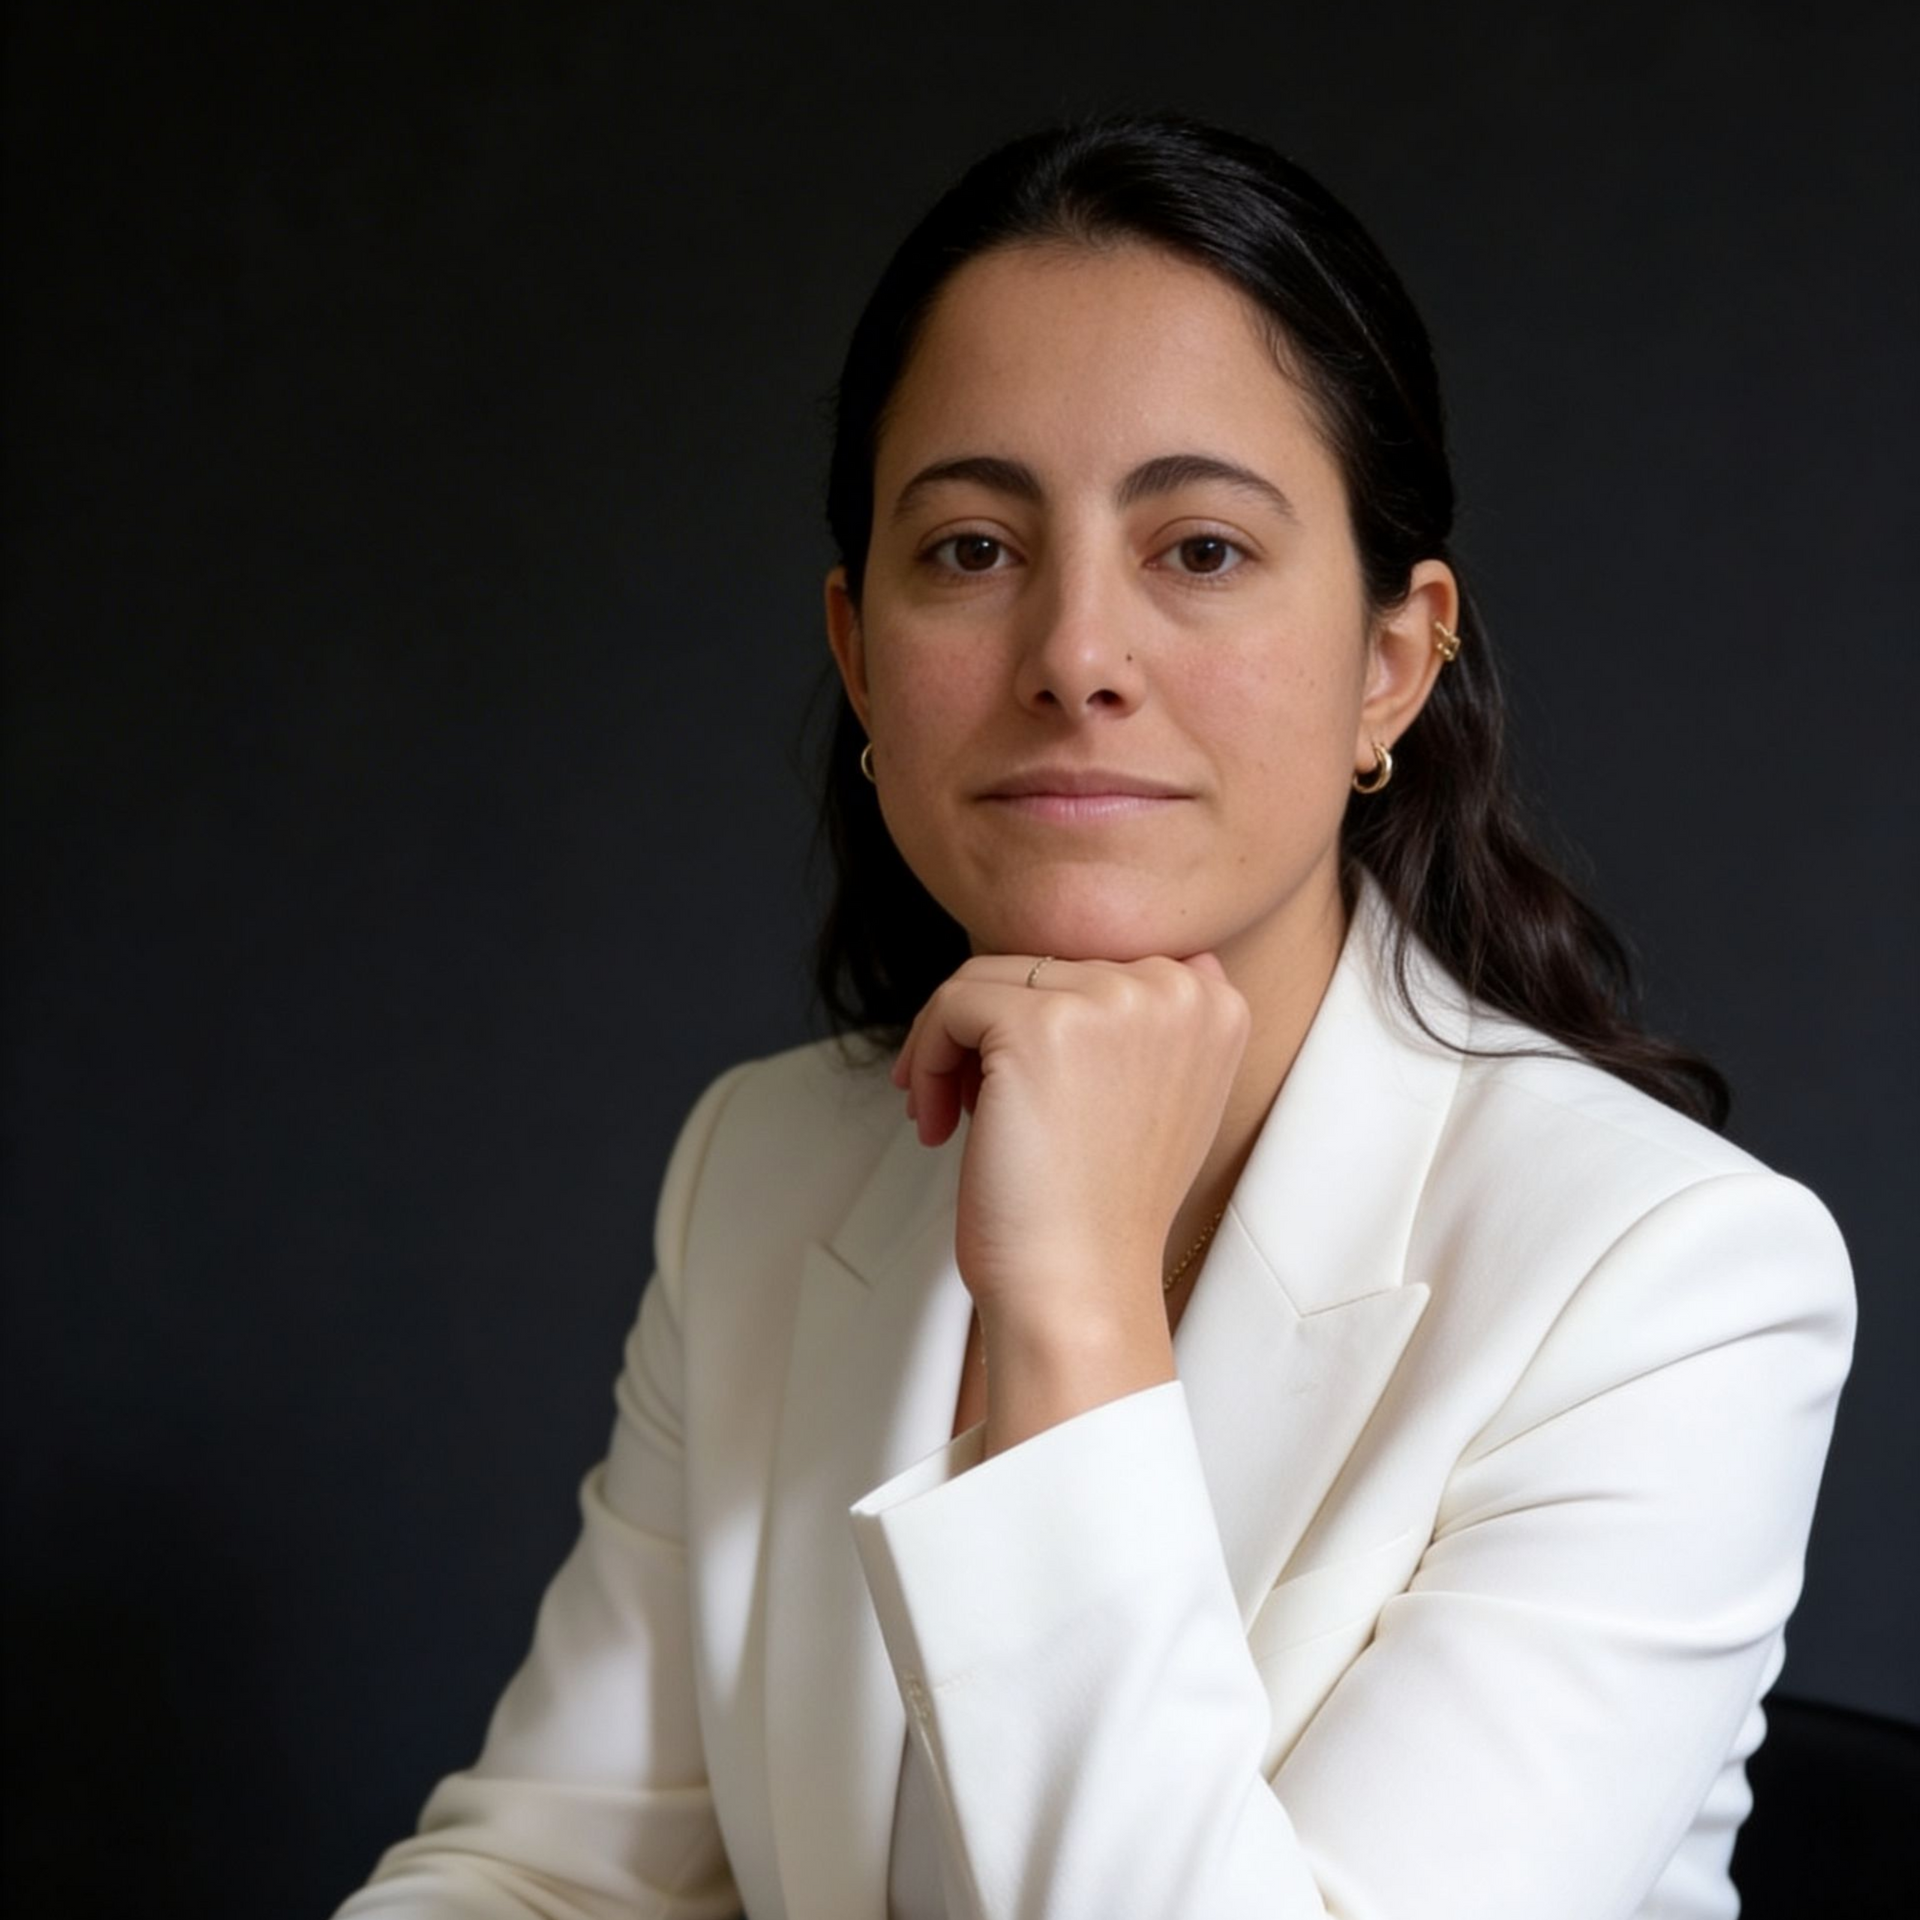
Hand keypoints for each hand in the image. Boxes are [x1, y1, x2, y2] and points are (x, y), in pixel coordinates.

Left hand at [891, 953, 1249, 1354]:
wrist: (1081, 1288)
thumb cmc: (1101, 1210)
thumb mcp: (1160, 1099)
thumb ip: (1142, 1022)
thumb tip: (1069, 972)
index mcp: (1216, 1004)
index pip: (1097, 965)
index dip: (1045, 1022)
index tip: (1020, 1086)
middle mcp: (1176, 989)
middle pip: (1041, 967)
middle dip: (990, 1036)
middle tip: (968, 1108)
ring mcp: (1111, 1000)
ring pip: (987, 979)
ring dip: (949, 1047)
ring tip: (945, 1116)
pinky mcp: (1038, 1024)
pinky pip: (951, 1003)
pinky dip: (925, 1058)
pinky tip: (934, 1122)